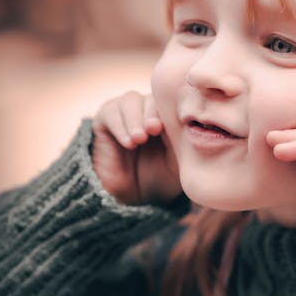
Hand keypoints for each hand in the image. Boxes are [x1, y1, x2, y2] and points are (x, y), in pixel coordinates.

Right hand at [92, 91, 180, 205]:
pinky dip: (120, 126)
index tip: (171, 125)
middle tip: (154, 129)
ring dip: (135, 118)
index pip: (172, 101)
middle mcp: (148, 109)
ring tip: (139, 139)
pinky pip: (111, 112)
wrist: (135, 198)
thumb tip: (189, 124)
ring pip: (131, 100)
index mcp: (169, 114)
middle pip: (151, 97)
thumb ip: (182, 141)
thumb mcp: (178, 161)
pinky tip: (128, 143)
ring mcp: (126, 112)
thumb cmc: (162, 178)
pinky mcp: (105, 119)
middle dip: (152, 113)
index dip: (171, 109)